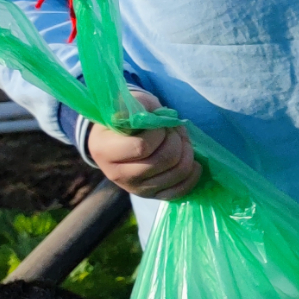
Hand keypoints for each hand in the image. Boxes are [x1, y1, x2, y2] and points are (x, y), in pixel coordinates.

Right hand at [86, 87, 203, 199]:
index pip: (142, 147)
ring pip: (175, 174)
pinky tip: (193, 163)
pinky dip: (192, 176)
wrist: (120, 136)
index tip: (160, 123)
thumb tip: (151, 117)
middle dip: (177, 141)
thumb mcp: (129, 103)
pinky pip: (179, 191)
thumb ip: (139, 106)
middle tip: (175, 130)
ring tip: (181, 141)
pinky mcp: (149, 195)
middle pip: (163, 161)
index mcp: (104, 149)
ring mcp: (133, 188)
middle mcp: (116, 174)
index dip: (159, 133)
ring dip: (187, 153)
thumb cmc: (127, 116)